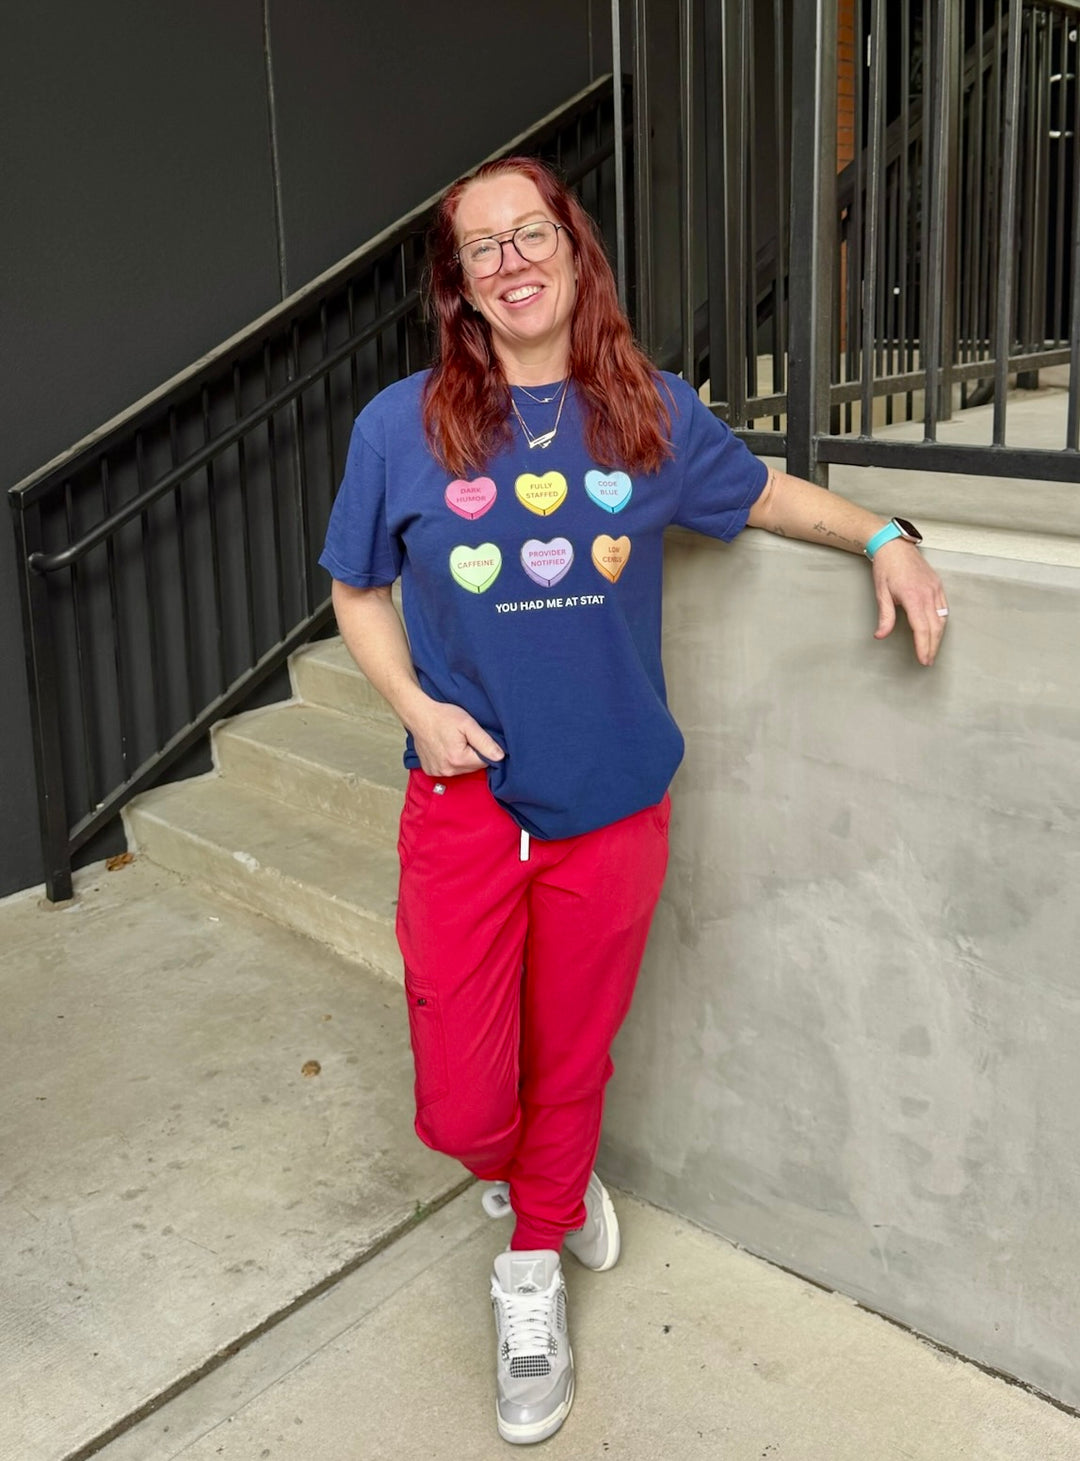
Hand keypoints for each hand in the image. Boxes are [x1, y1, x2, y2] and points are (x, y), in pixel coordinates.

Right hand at [408, 697, 504, 776]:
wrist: (419, 715)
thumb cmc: (443, 717)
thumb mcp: (468, 724)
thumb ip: (485, 742)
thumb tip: (500, 756)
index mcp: (459, 759)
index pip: (485, 762)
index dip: (484, 749)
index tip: (475, 737)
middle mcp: (448, 770)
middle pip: (473, 767)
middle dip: (473, 754)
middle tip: (464, 738)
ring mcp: (437, 772)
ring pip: (461, 770)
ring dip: (462, 759)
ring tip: (454, 742)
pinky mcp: (430, 771)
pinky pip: (448, 770)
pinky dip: (450, 761)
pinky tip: (445, 748)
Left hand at [871, 540, 948, 665]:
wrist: (895, 546)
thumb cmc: (886, 567)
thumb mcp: (881, 593)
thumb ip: (885, 616)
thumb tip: (881, 635)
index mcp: (913, 597)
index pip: (922, 628)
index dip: (923, 646)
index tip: (923, 659)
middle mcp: (928, 593)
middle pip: (935, 627)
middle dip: (932, 646)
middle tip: (927, 660)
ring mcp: (935, 589)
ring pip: (942, 618)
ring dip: (938, 636)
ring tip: (932, 649)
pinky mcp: (938, 585)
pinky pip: (944, 608)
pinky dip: (942, 622)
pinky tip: (938, 630)